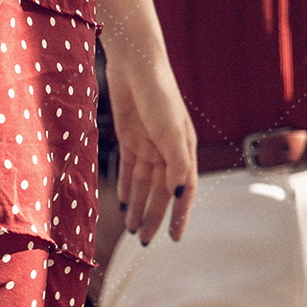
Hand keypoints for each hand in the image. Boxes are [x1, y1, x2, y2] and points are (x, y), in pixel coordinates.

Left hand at [106, 48, 197, 244]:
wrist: (136, 65)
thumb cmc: (159, 95)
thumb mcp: (170, 130)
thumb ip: (176, 163)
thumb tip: (180, 196)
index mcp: (184, 151)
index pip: (184, 191)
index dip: (180, 215)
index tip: (175, 239)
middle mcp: (168, 151)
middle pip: (161, 192)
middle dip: (154, 217)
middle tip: (143, 241)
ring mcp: (149, 145)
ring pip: (144, 184)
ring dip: (138, 206)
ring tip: (130, 229)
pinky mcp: (130, 138)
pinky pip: (130, 169)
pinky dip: (127, 186)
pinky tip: (122, 202)